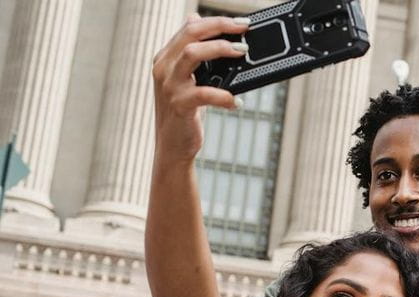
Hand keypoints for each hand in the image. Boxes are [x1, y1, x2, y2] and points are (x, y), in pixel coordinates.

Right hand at [151, 14, 247, 160]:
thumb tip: (196, 18)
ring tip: (242, 53)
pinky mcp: (179, 106)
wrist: (173, 146)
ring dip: (220, 50)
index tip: (240, 23)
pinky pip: (205, 94)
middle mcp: (164, 68)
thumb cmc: (185, 111)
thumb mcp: (186, 78)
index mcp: (166, 58)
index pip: (189, 28)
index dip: (216, 21)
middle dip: (220, 28)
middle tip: (244, 33)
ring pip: (192, 54)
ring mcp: (169, 86)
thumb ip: (190, 51)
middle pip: (190, 34)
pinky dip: (225, 96)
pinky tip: (237, 102)